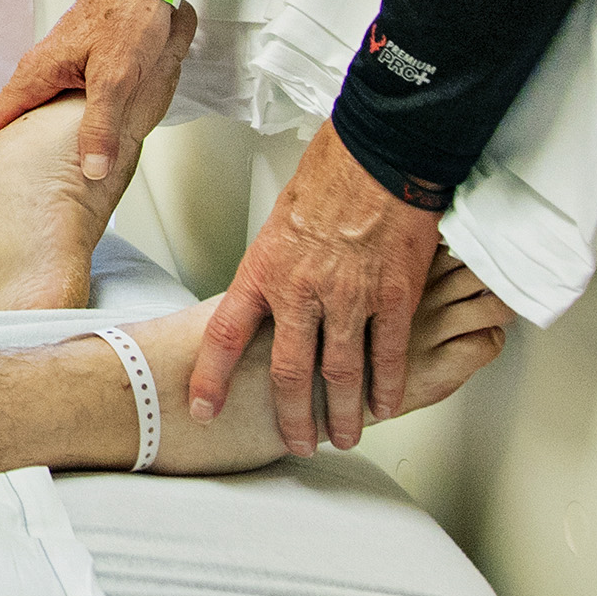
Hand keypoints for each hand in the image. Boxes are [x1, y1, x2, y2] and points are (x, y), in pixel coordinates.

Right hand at [0, 0, 196, 195]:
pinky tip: (87, 132)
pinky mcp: (76, 62)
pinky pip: (59, 97)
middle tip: (32, 179)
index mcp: (37, 72)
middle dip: (20, 149)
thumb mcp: (116, 79)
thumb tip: (93, 166)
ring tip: (60, 163)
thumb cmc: (128, 17)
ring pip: (39, 108)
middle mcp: (40, 68)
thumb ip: (102, 126)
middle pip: (15, 117)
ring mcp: (57, 65)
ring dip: (46, 134)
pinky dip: (65, 119)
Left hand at [185, 123, 446, 453]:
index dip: (211, 378)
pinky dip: (387, 385)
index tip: (203, 408)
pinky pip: (388, 353)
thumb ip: (277, 266)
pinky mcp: (393, 295)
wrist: (380, 152)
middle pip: (287, 371)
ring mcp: (349, 296)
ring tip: (343, 435)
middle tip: (296, 442)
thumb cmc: (332, 174)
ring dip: (341, 412)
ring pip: (340, 373)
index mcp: (264, 269)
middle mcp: (300, 290)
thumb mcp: (281, 221)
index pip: (224, 335)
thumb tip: (274, 295)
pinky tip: (386, 405)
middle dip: (290, 416)